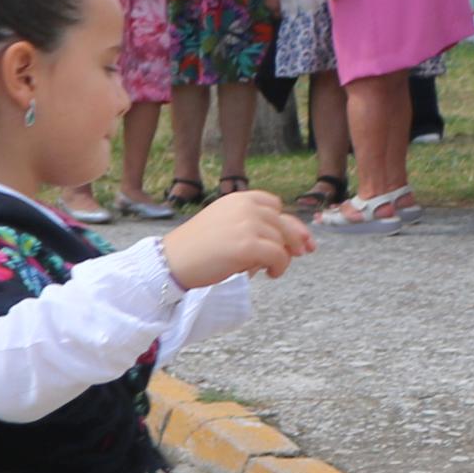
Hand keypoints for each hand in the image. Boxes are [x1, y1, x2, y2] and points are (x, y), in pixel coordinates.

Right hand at [159, 187, 310, 288]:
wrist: (170, 261)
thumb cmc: (195, 248)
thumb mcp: (226, 227)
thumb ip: (253, 226)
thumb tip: (294, 241)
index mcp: (237, 199)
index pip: (274, 205)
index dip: (285, 221)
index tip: (293, 237)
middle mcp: (245, 207)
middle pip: (284, 223)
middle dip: (295, 239)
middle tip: (303, 253)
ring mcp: (247, 225)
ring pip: (283, 242)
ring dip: (281, 257)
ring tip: (268, 268)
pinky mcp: (248, 245)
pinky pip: (278, 256)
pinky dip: (279, 266)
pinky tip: (269, 274)